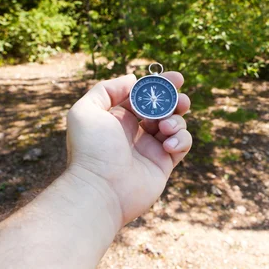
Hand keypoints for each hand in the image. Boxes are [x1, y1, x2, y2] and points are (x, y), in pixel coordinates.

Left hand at [65, 72, 191, 226]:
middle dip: (176, 100)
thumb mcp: (86, 111)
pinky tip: (167, 144)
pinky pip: (182, 145)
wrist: (100, 190)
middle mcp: (135, 131)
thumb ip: (107, 89)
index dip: (160, 85)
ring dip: (176, 120)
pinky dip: (181, 139)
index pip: (144, 95)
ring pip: (175, 124)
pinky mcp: (164, 164)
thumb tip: (133, 80)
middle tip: (182, 99)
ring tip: (165, 127)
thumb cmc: (91, 150)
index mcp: (119, 117)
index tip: (176, 78)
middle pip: (164, 108)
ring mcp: (151, 148)